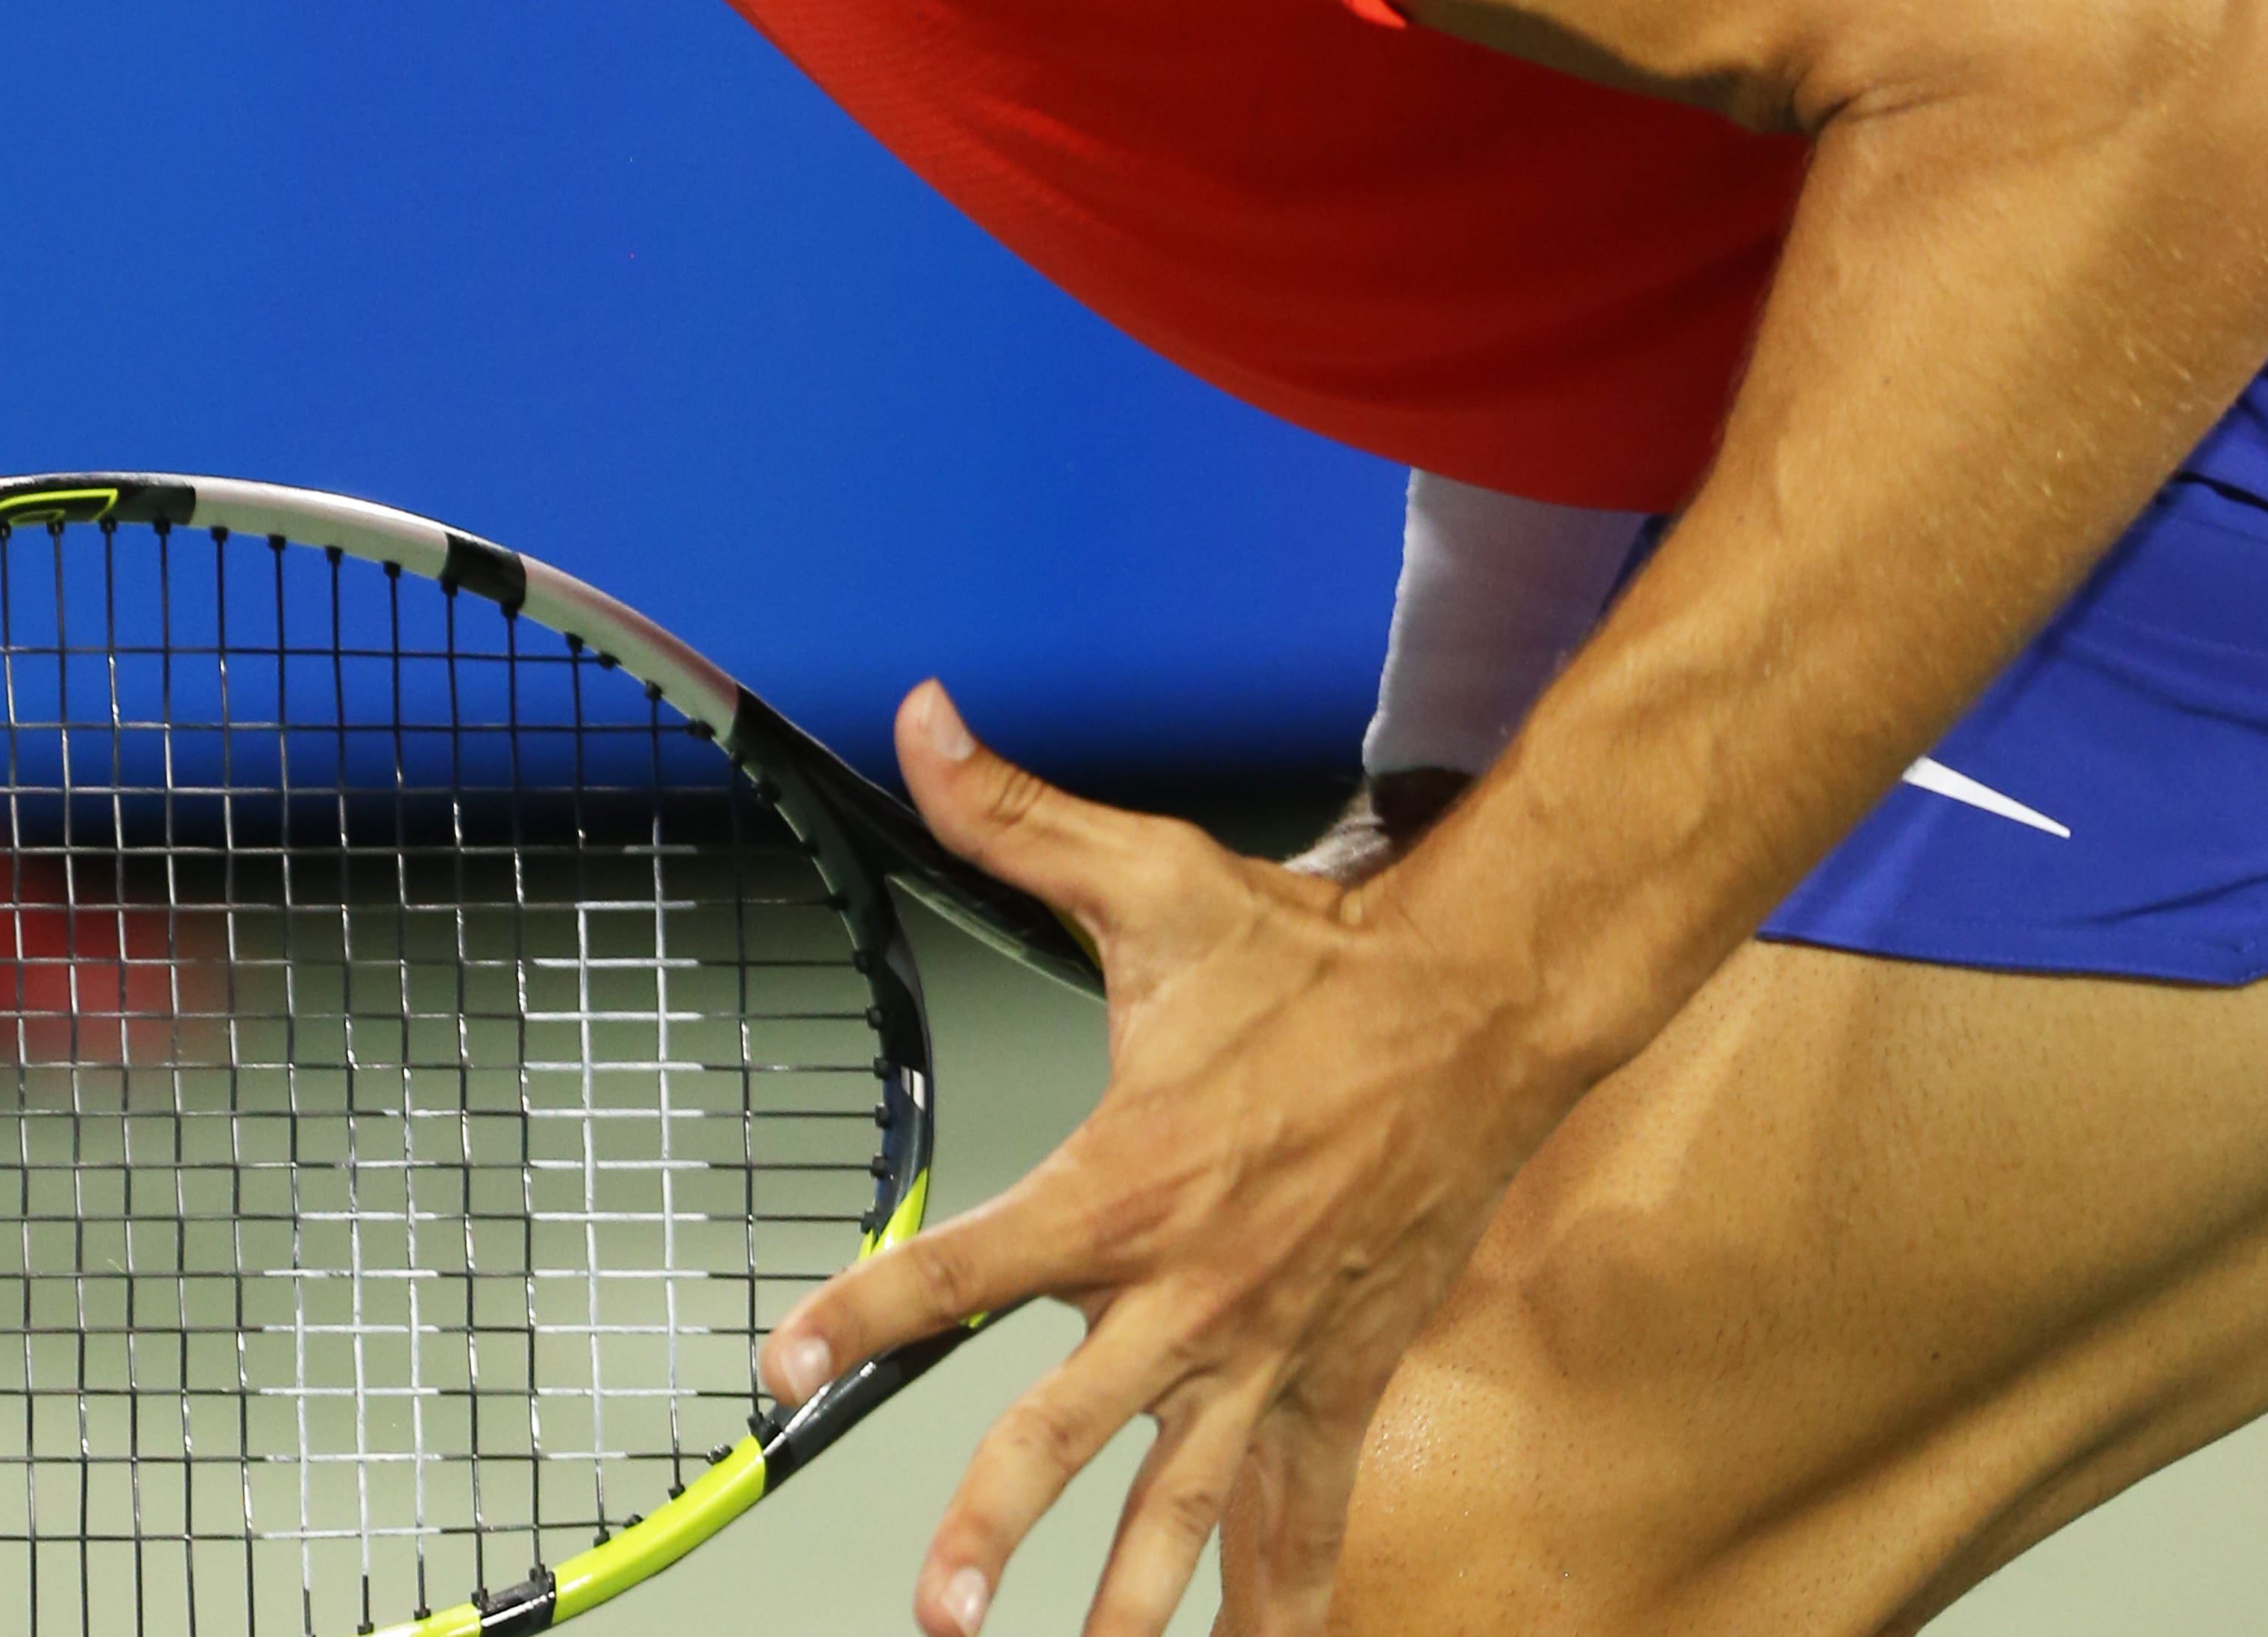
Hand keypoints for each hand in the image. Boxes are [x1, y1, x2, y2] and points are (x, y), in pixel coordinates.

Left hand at [758, 687, 1587, 1636]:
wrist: (1480, 1012)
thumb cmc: (1308, 957)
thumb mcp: (1147, 877)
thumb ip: (1015, 816)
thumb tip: (923, 719)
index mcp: (1125, 1182)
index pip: (964, 1269)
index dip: (863, 1317)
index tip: (786, 1369)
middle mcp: (1192, 1288)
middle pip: (1069, 1428)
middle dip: (996, 1523)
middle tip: (939, 1607)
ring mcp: (1275, 1347)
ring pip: (1193, 1500)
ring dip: (1137, 1596)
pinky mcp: (1347, 1371)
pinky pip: (1312, 1506)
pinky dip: (1292, 1591)